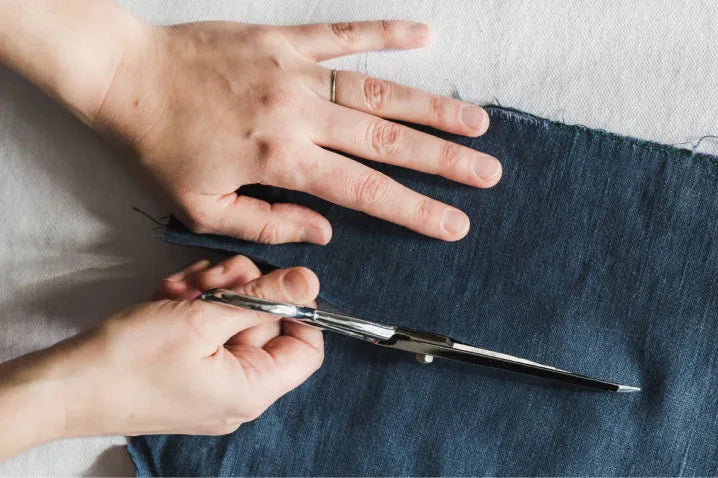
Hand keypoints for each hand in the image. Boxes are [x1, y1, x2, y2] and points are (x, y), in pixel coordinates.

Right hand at [0, 255, 323, 458]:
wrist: (66, 385)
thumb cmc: (130, 359)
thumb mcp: (204, 317)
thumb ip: (263, 297)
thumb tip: (309, 281)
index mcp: (253, 390)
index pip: (308, 348)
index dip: (300, 309)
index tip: (277, 280)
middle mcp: (239, 392)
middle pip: (269, 325)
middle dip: (242, 290)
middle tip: (211, 279)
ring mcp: (213, 381)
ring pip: (235, 319)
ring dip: (213, 293)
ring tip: (181, 290)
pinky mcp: (189, 370)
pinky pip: (209, 330)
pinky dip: (193, 308)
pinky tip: (168, 297)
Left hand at [93, 19, 501, 242]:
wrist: (123, 76)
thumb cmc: (159, 146)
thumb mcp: (202, 206)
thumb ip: (268, 224)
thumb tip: (326, 232)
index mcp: (281, 160)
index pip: (365, 191)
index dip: (416, 209)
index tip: (455, 223)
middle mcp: (299, 115)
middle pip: (386, 142)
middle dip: (444, 162)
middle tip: (488, 174)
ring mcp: (295, 71)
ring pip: (377, 90)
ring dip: (431, 108)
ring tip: (477, 122)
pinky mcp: (284, 38)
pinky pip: (343, 33)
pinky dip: (386, 33)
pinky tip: (425, 35)